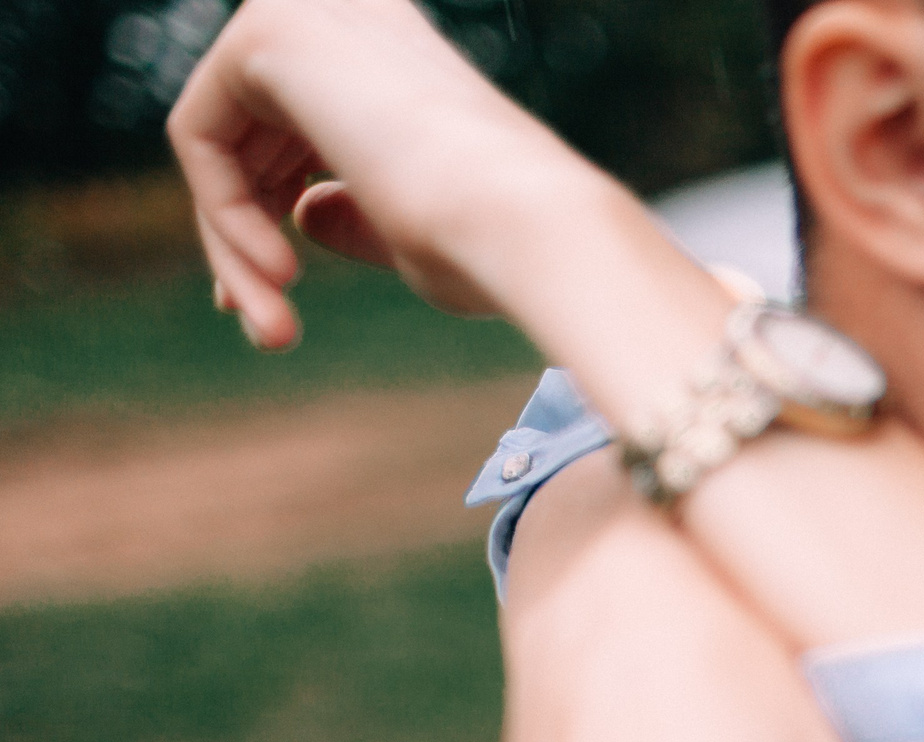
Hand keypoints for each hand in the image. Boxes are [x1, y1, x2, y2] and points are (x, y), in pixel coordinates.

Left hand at [166, 0, 567, 346]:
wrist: (530, 225)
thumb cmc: (492, 244)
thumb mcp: (406, 227)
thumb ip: (349, 208)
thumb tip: (303, 212)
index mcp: (392, 52)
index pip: (291, 132)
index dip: (267, 222)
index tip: (270, 310)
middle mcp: (347, 15)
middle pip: (244, 140)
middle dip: (242, 244)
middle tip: (267, 333)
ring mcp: (308, 11)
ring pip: (217, 143)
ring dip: (233, 246)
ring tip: (273, 327)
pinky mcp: (268, 31)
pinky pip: (199, 134)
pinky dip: (223, 213)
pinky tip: (277, 270)